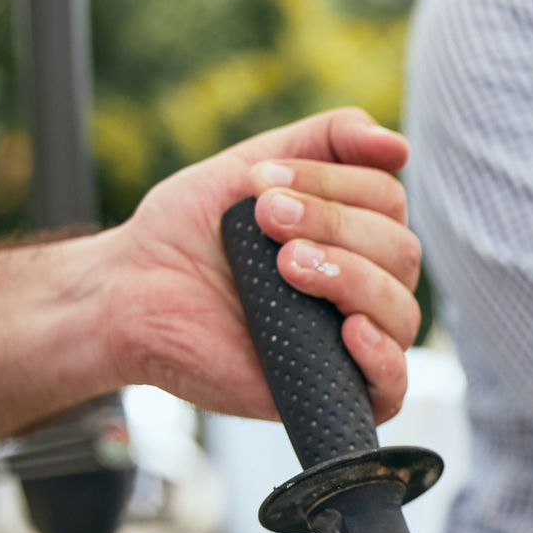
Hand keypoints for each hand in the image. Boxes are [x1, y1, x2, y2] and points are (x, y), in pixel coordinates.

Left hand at [96, 108, 419, 421]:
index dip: (334, 185)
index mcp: (355, 234)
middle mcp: (366, 286)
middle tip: (267, 220)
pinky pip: (393, 386)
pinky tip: (350, 332)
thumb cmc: (190, 234)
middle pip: (402, 252)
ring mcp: (352, 340)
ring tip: (286, 267)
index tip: (262, 186)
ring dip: (351, 280)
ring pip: (402, 312)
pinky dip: (382, 357)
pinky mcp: (331, 391)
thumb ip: (327, 141)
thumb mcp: (255, 166)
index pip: (389, 201)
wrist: (130, 293)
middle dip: (336, 226)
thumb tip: (399, 146)